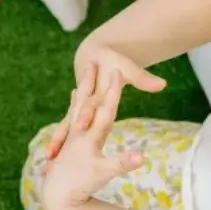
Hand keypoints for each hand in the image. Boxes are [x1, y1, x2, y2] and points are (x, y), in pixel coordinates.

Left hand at [41, 70, 142, 209]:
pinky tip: (72, 110)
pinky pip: (70, 124)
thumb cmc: (79, 185)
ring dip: (79, 96)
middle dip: (90, 83)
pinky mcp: (68, 149)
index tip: (117, 70)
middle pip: (87, 103)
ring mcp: (72, 140)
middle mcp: (80, 134)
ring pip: (75, 111)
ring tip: (79, 82)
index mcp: (90, 135)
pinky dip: (73, 113)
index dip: (113, 90)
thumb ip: (123, 162)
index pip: (106, 107)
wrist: (55, 199)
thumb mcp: (103, 174)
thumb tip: (144, 156)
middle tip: (92, 62)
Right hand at [46, 42, 164, 158]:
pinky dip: (59, 139)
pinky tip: (54, 155)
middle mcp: (85, 104)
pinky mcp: (75, 115)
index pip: (90, 107)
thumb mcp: (127, 69)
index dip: (85, 117)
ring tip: (48, 159)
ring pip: (66, 126)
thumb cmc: (111, 60)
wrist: (93, 50)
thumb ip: (142, 79)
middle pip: (73, 119)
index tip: (80, 127)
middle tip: (53, 152)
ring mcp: (77, 110)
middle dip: (62, 136)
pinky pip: (66, 127)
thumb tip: (163, 84)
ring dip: (57, 141)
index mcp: (96, 94)